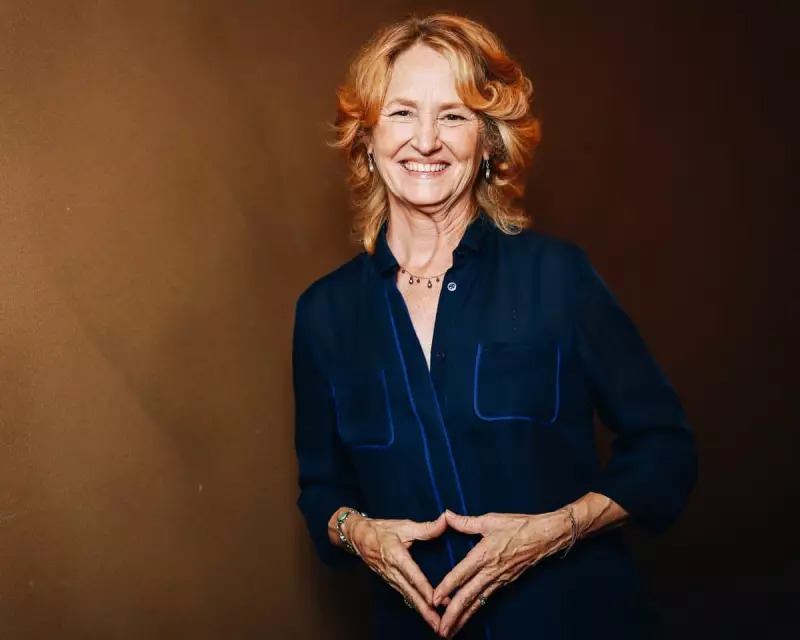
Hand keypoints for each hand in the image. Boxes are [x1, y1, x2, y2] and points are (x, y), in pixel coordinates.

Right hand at [348, 512, 447, 631]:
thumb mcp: (403, 525)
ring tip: (437, 625)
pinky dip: (417, 606)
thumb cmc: (382, 530)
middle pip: (411, 594)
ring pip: (409, 598)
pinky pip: (405, 596)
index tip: (435, 600)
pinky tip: (427, 615)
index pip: (412, 574)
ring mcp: (391, 579)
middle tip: (440, 624)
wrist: (358, 537)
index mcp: (396, 555)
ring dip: (422, 612)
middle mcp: (393, 571)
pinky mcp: (392, 582)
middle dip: (425, 611)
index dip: (423, 588)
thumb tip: (445, 520)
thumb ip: (425, 527)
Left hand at [433, 509, 571, 637]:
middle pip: (467, 597)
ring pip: (477, 603)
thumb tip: (446, 515)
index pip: (461, 575)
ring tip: (450, 631)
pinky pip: (486, 599)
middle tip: (440, 630)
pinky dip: (475, 610)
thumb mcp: (490, 520)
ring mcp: (498, 580)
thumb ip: (465, 522)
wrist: (544, 537)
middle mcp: (490, 572)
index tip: (433, 599)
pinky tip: (467, 617)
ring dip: (462, 618)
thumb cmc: (518, 526)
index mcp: (483, 555)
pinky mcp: (504, 583)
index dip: (446, 587)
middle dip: (452, 615)